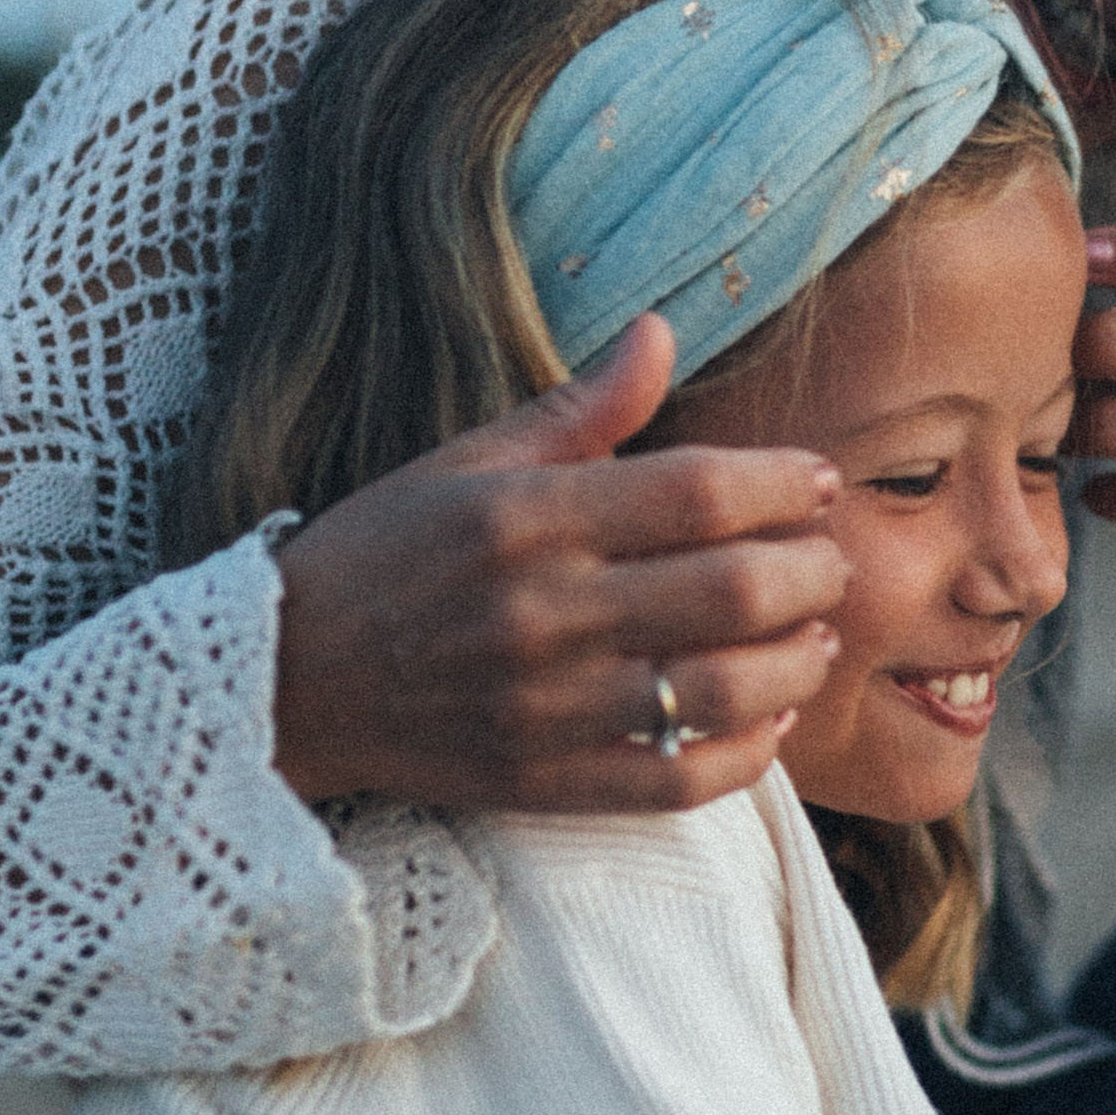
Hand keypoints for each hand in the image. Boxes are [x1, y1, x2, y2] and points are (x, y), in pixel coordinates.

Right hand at [271, 314, 850, 812]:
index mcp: (525, 516)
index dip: (783, 483)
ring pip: (721, 689)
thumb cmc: (384, 555)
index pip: (697, 490)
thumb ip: (578, 411)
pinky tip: (772, 718)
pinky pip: (676, 780)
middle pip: (732, 589)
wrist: (282, 680)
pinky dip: (746, 754)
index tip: (818, 481)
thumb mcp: (466, 462)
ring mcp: (544, 706)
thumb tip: (661, 332)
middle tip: (832, 562)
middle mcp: (541, 611)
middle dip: (812, 573)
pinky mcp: (542, 782)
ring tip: (819, 636)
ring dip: (798, 662)